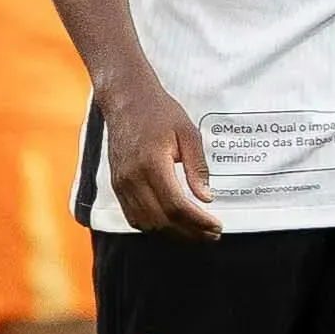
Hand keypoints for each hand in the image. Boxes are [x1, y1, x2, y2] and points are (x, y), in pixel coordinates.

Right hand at [99, 74, 220, 236]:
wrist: (125, 99)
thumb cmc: (159, 112)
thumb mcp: (188, 134)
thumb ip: (197, 168)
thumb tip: (206, 198)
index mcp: (152, 163)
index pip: (177, 205)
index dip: (198, 222)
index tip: (217, 226)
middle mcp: (132, 178)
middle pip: (162, 220)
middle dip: (189, 232)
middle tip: (211, 234)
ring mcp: (121, 183)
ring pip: (146, 223)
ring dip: (172, 233)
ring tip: (194, 232)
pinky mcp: (117, 185)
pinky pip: (133, 216)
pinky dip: (154, 226)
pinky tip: (172, 223)